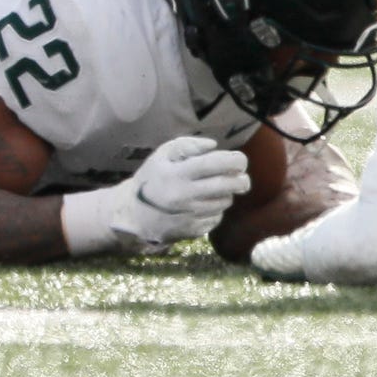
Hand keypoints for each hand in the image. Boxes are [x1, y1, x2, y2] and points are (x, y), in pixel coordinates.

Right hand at [64, 136, 251, 254]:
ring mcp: (191, 215)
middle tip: (241, 175)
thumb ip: (188, 145)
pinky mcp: (194, 231)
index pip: (215, 164)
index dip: (234, 160)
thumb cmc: (151, 179)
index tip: (240, 160)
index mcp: (178, 174)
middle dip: (241, 179)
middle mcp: (186, 195)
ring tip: (215, 188)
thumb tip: (214, 146)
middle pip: (227, 185)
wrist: (135, 214)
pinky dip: (217, 209)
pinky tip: (205, 203)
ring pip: (225, 202)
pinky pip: (217, 217)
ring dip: (227, 193)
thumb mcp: (162, 155)